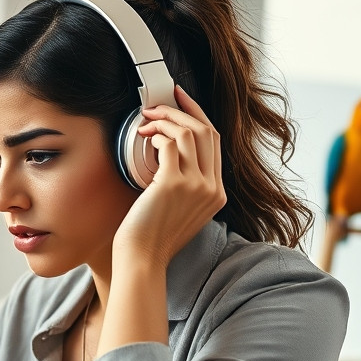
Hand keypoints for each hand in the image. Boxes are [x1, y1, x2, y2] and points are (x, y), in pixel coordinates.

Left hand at [113, 85, 226, 267]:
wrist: (143, 259)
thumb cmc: (152, 235)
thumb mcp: (183, 209)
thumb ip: (188, 184)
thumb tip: (173, 151)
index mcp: (217, 193)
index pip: (214, 143)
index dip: (198, 116)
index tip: (181, 101)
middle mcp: (212, 188)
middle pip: (206, 131)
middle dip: (182, 111)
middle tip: (159, 104)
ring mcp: (196, 186)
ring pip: (188, 133)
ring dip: (164, 120)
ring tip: (146, 122)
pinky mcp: (174, 184)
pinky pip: (169, 144)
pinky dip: (156, 135)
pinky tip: (145, 139)